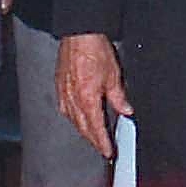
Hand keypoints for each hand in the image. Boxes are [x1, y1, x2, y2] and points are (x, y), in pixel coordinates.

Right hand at [56, 33, 132, 157]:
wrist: (79, 34)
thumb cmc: (94, 50)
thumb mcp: (113, 75)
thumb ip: (119, 97)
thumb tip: (126, 111)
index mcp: (87, 99)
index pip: (96, 129)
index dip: (103, 143)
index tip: (108, 152)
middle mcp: (73, 100)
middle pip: (83, 128)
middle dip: (93, 140)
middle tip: (102, 148)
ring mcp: (64, 94)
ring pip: (73, 121)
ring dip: (84, 130)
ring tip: (93, 136)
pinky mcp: (59, 87)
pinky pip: (65, 109)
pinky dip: (73, 118)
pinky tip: (78, 117)